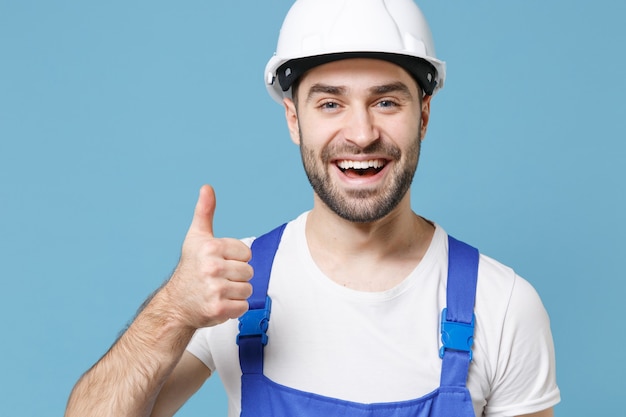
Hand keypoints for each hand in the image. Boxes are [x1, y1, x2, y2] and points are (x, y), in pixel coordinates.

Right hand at [162, 185, 252, 329]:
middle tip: (217, 279)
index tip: (218, 263)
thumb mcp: (196, 237)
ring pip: (247, 289)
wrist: (175, 304)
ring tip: (217, 291)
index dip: (235, 259)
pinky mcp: (218, 309)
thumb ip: (205, 212)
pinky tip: (218, 303)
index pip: (247, 253)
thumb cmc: (190, 269)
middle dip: (236, 277)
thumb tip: (207, 187)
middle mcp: (212, 267)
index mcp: (211, 247)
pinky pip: (242, 306)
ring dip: (235, 293)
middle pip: (248, 272)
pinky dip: (233, 308)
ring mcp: (215, 289)